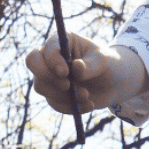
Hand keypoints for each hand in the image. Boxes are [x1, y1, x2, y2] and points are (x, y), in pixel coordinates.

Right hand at [25, 32, 148, 120]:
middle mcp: (50, 56)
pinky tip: (89, 105)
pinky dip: (70, 107)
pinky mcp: (54, 94)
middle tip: (67, 86)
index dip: (52, 61)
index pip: (46, 48)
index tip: (65, 73)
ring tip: (87, 96)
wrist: (115, 82)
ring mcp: (50, 76)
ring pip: (41, 86)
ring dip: (63, 95)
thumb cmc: (109, 64)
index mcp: (61, 41)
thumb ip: (91, 64)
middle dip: (47, 77)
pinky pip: (54, 103)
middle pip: (32, 63)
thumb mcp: (105, 61)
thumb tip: (75, 67)